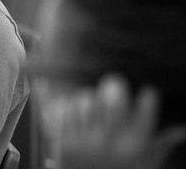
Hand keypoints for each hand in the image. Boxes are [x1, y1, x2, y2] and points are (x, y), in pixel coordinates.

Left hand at [51, 74, 185, 168]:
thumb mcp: (145, 166)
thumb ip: (160, 146)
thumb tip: (181, 131)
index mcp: (134, 150)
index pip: (145, 115)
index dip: (149, 99)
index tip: (147, 92)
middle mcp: (111, 146)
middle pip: (114, 103)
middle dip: (116, 87)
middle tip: (115, 81)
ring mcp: (87, 145)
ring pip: (88, 102)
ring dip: (91, 95)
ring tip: (94, 95)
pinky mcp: (67, 144)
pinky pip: (69, 112)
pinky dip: (73, 103)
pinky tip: (77, 103)